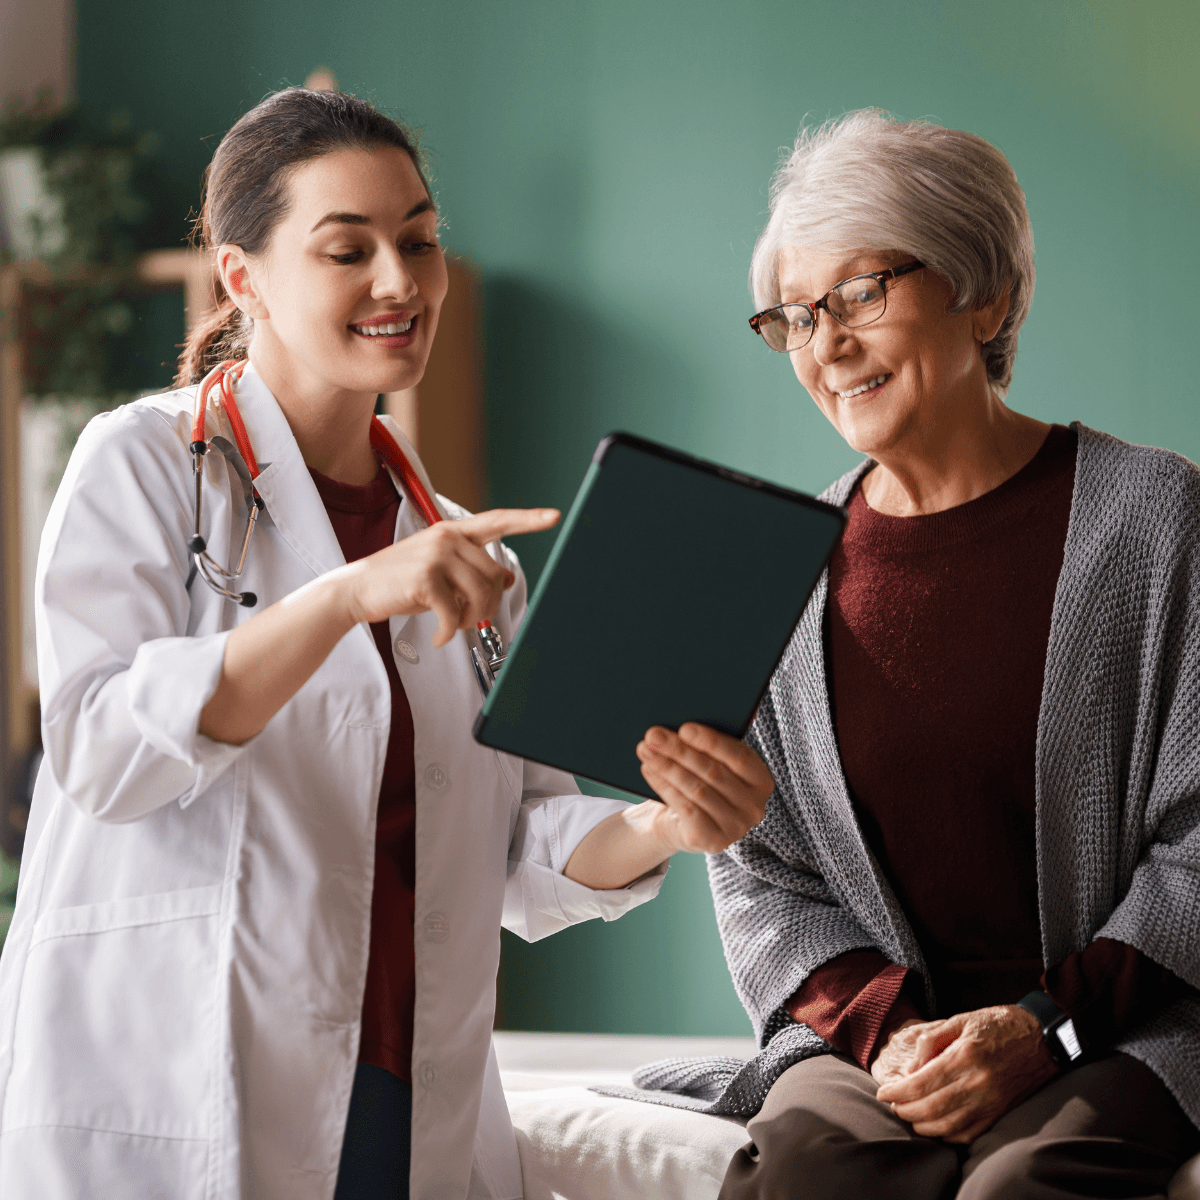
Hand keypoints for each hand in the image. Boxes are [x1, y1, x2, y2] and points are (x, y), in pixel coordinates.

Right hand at [340, 507, 558, 644]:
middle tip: (469, 619)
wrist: (356, 589)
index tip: (554, 516)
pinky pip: (455, 613)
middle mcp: (446, 538)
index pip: (496, 521)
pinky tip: (440, 636)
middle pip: (493, 576)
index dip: (527, 519)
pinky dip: (450, 632)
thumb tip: (506, 578)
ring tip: (455, 625)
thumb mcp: (440, 570)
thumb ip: (472, 569)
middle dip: (488, 606)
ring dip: (471, 619)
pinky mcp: (425, 578)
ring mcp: (435, 555)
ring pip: (480, 594)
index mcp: (452, 531)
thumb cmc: (400, 581)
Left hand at [635, 724, 772, 853]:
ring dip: (667, 767)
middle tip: (653, 734)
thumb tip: (701, 715)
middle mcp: (755, 807)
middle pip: (713, 772)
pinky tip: (649, 770)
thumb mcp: (713, 762)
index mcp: (762, 780)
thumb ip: (715, 742)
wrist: (683, 823)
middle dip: (679, 751)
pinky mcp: (714, 841)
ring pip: (696, 789)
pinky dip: (664, 786)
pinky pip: (685, 808)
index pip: (740, 757)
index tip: (684, 728)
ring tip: (646, 749)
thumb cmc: (701, 782)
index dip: (711, 742)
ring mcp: (736, 827)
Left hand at [874, 1005, 1057, 1143]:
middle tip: (892, 1105)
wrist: (1043, 1038)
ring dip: (923, 1126)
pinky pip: (970, 1133)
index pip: (921, 1084)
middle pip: (931, 1109)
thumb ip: (930, 1042)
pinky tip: (935, 1127)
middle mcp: (977, 1083)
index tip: (882, 1094)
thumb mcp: (959, 1020)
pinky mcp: (1001, 1113)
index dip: (897, 1093)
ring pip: (948, 1126)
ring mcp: (991, 1102)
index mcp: (965, 1056)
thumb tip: (910, 1070)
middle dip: (905, 1111)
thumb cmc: (997, 1024)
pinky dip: (948, 1135)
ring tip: (908, 1116)